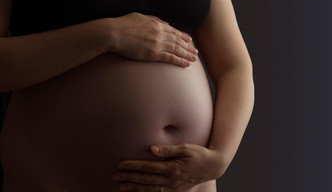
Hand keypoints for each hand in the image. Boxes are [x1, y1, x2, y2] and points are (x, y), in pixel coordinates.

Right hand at [106, 12, 197, 66]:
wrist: (114, 33)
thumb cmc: (123, 24)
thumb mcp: (140, 16)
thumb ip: (154, 19)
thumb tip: (165, 23)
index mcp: (157, 23)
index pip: (174, 31)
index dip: (183, 37)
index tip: (190, 41)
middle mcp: (160, 33)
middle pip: (178, 41)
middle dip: (188, 47)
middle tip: (195, 52)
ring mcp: (157, 43)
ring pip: (177, 50)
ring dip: (187, 55)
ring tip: (194, 59)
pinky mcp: (153, 54)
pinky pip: (170, 58)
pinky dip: (179, 61)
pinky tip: (186, 64)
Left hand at [112, 144, 226, 191]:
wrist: (213, 166)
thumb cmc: (199, 154)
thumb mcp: (185, 148)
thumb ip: (168, 150)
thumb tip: (152, 148)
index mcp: (172, 168)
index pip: (147, 167)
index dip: (133, 166)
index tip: (120, 165)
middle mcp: (171, 180)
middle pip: (145, 179)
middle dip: (128, 177)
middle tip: (114, 175)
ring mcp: (173, 188)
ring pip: (149, 189)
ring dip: (133, 187)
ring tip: (120, 186)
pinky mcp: (176, 191)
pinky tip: (137, 191)